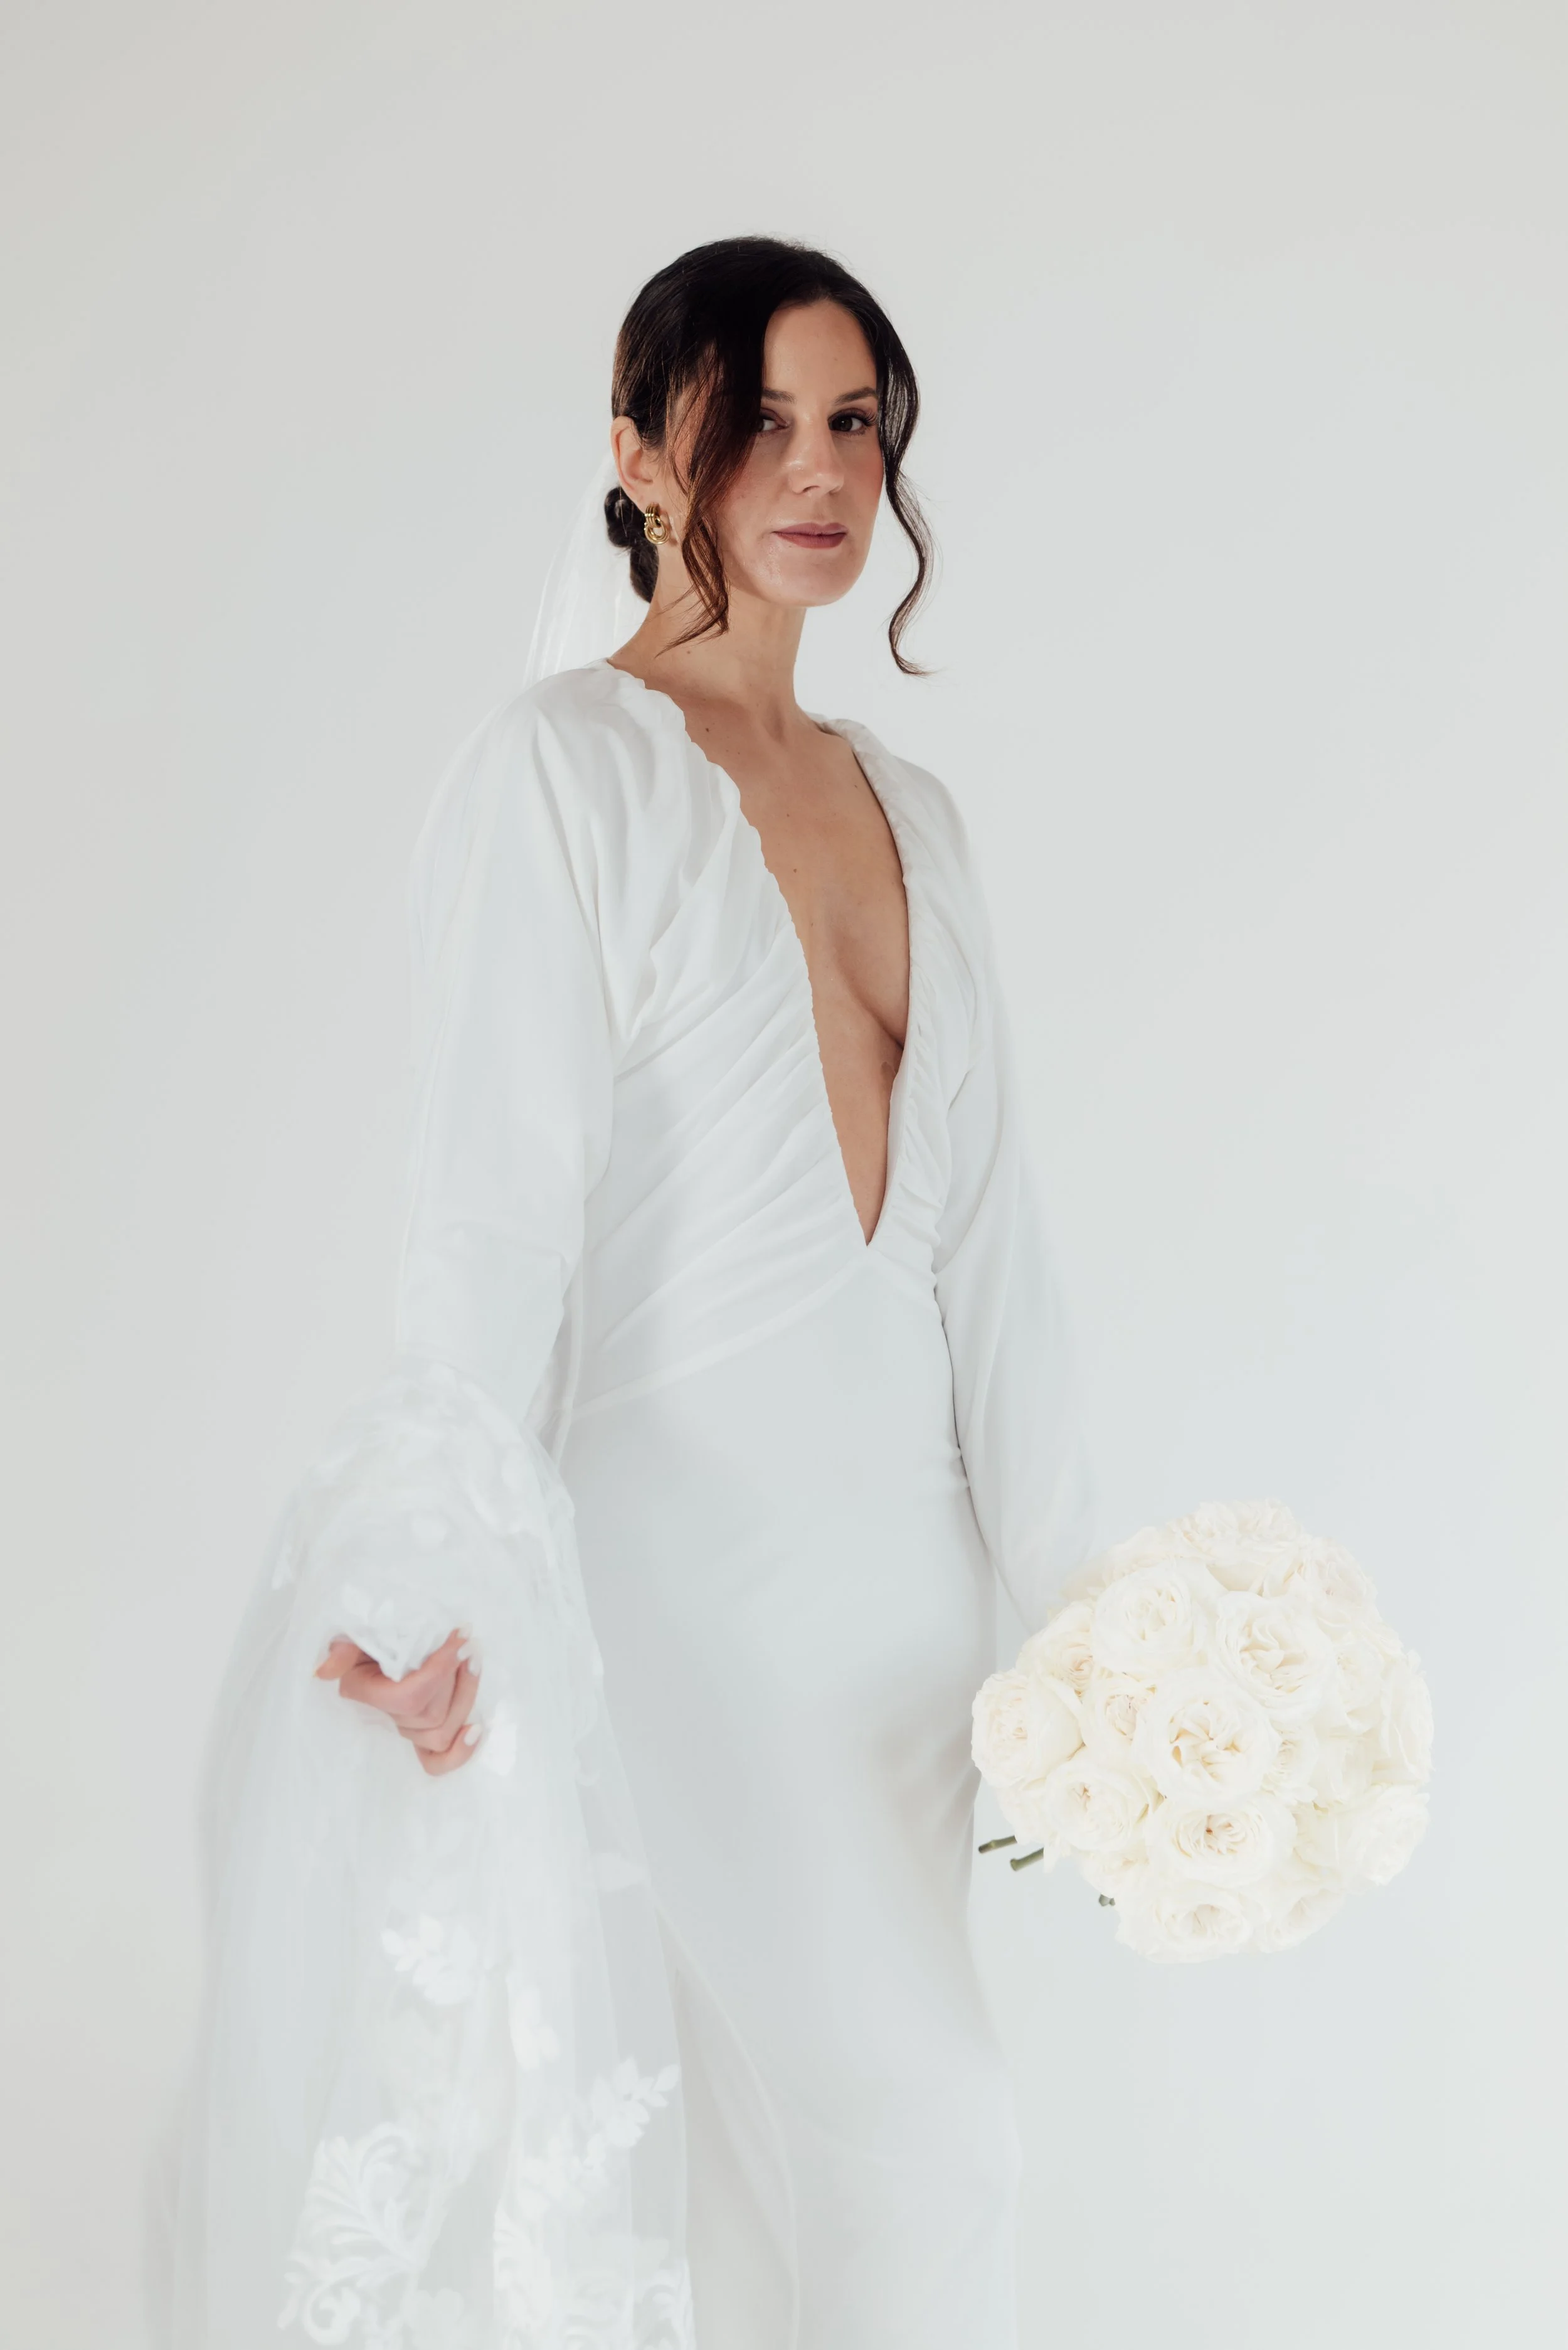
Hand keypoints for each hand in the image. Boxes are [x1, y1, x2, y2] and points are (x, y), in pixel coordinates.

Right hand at [313, 1626, 481, 1775]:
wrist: (384, 1630)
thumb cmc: (372, 1627)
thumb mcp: (355, 1630)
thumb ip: (343, 1649)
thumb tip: (323, 1671)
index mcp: (363, 1689)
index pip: (408, 1697)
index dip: (440, 1671)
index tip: (461, 1637)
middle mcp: (383, 1713)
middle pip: (430, 1716)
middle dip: (456, 1680)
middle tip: (468, 1646)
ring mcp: (405, 1726)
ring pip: (440, 1732)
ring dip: (464, 1695)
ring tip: (472, 1661)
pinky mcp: (423, 1731)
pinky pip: (436, 1759)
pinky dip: (459, 1752)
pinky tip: (476, 1730)